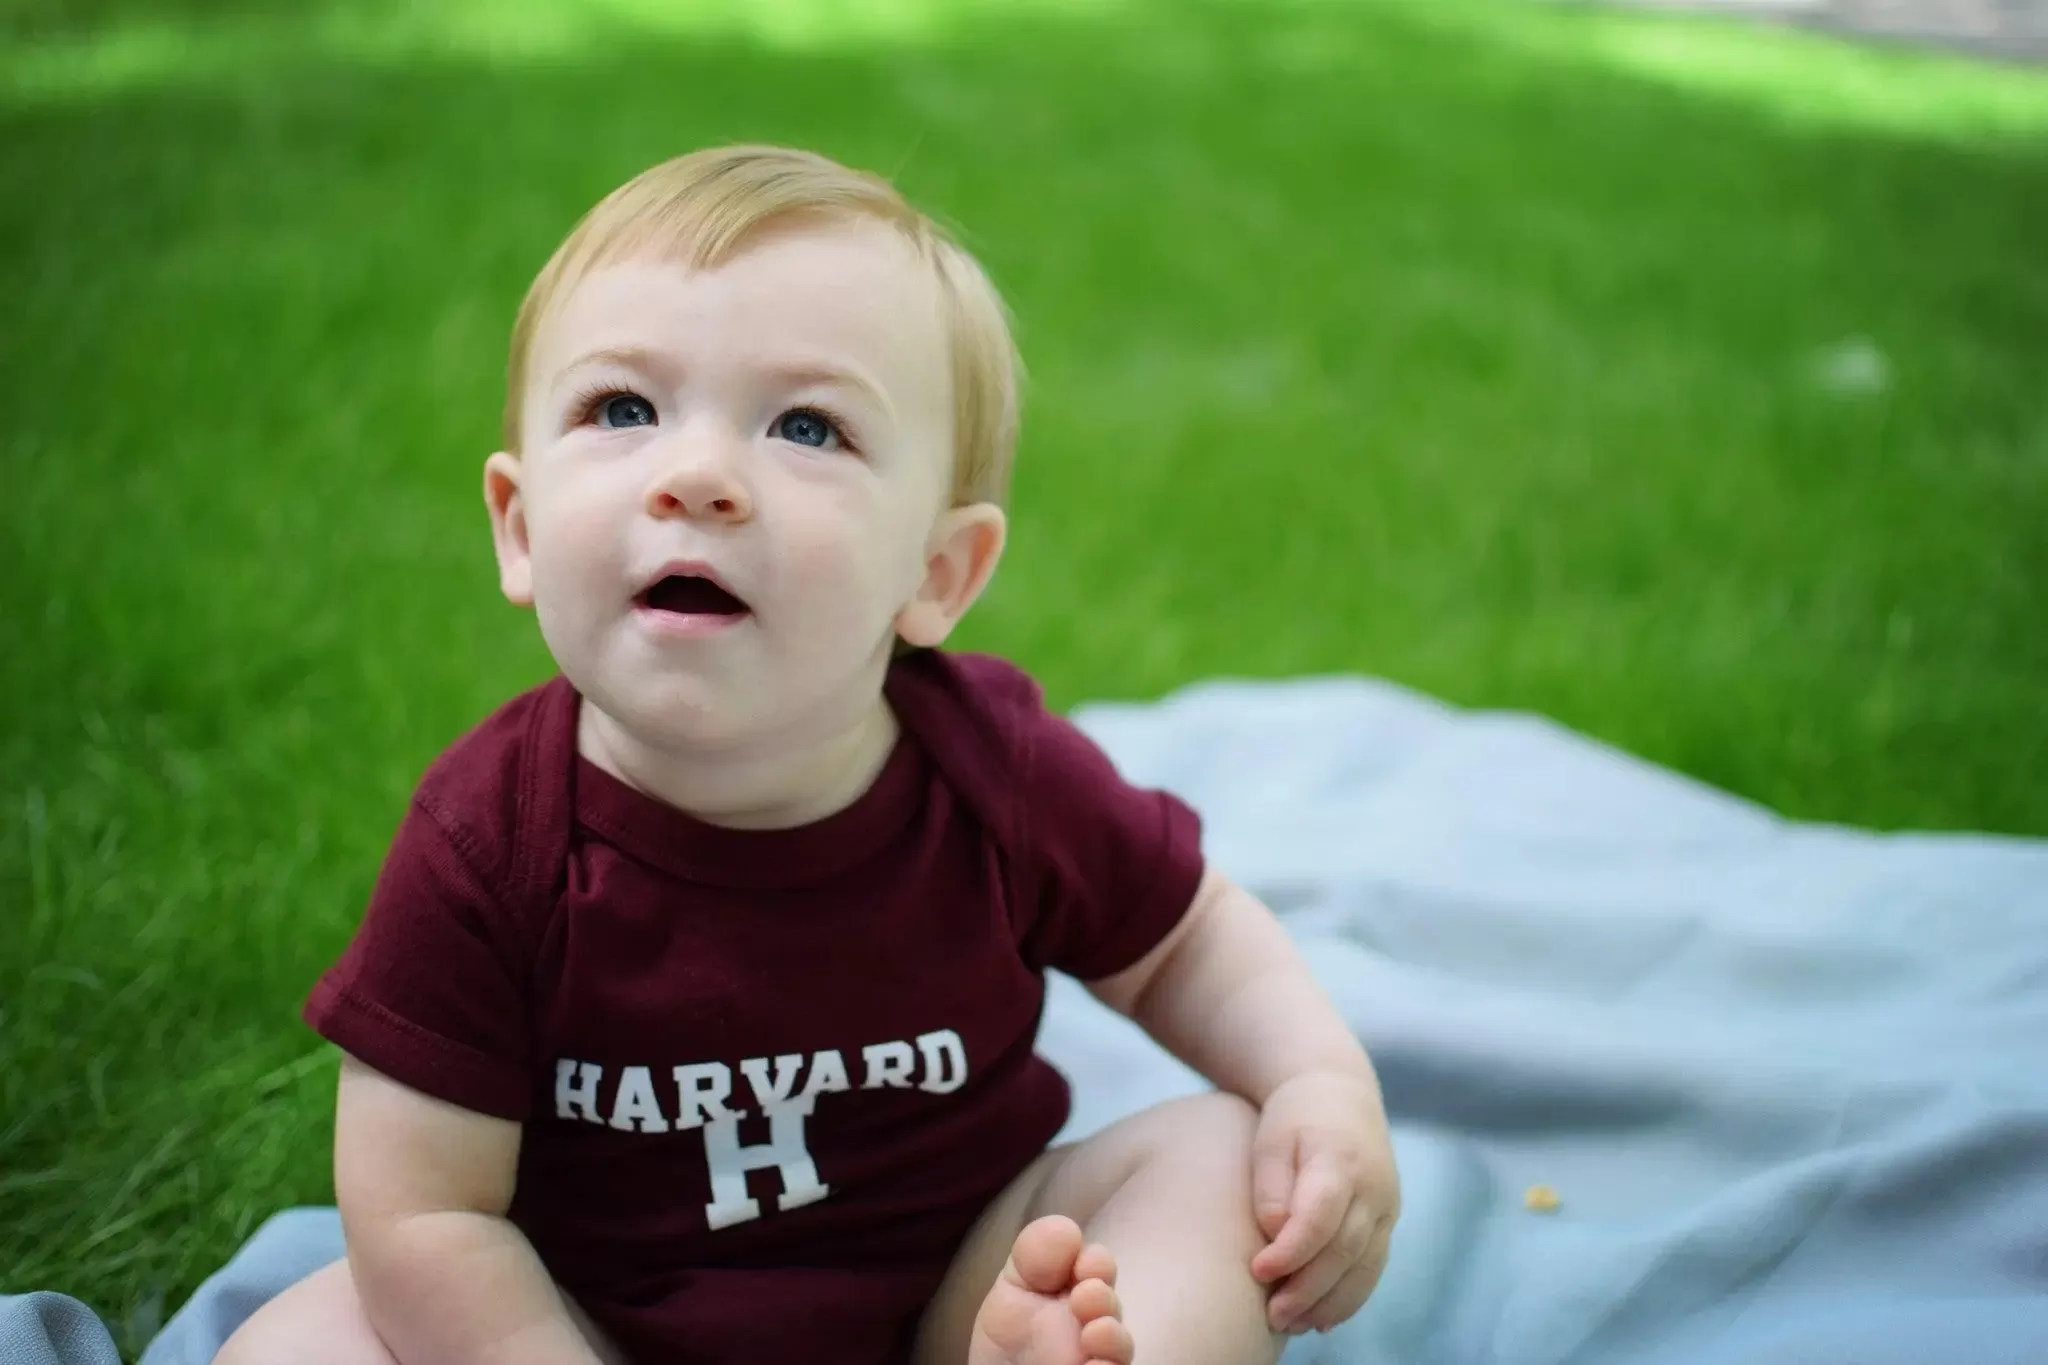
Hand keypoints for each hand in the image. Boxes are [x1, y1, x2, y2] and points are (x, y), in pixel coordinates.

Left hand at [1248, 1069, 1399, 1334]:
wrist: (1339, 1092)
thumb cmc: (1293, 1116)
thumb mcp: (1270, 1139)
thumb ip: (1270, 1187)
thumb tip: (1275, 1235)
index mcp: (1340, 1157)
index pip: (1321, 1215)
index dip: (1292, 1250)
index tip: (1258, 1270)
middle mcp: (1373, 1186)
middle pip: (1344, 1249)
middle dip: (1308, 1289)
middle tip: (1273, 1315)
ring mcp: (1387, 1206)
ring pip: (1364, 1267)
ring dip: (1329, 1303)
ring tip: (1292, 1324)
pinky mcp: (1388, 1222)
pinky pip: (1372, 1268)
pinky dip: (1348, 1298)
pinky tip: (1320, 1319)